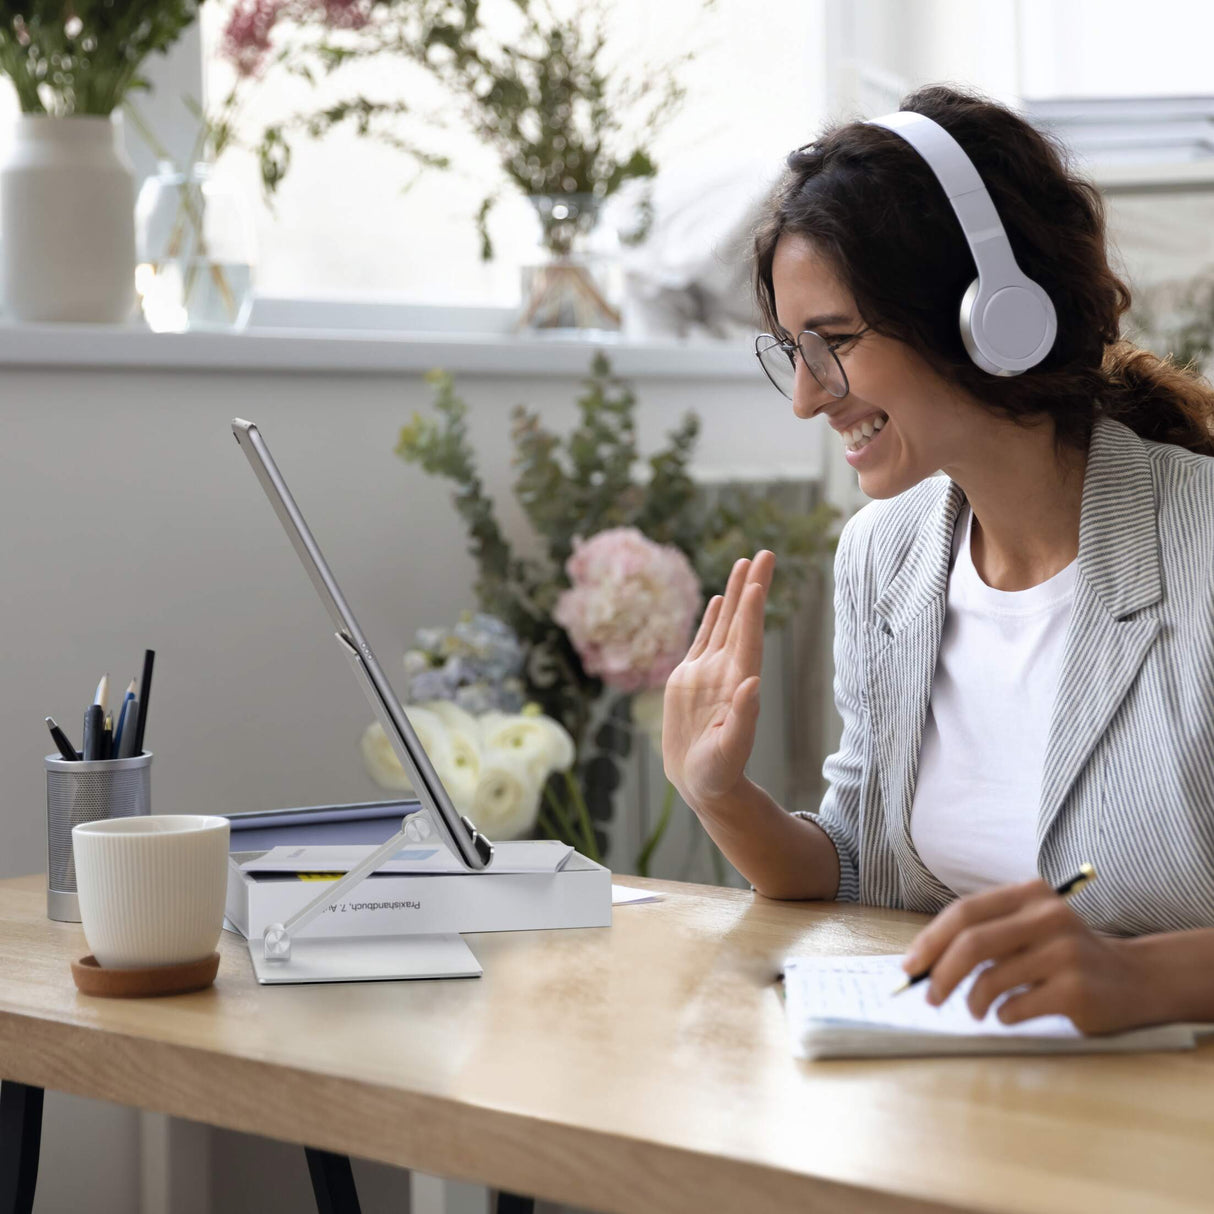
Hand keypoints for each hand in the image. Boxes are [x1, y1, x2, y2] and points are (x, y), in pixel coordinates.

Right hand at [662, 551, 775, 817]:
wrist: (703, 784)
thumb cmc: (720, 773)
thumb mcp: (731, 749)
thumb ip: (743, 717)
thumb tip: (752, 683)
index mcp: (739, 685)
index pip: (749, 640)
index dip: (752, 612)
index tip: (758, 583)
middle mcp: (727, 672)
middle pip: (742, 621)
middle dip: (752, 586)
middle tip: (765, 553)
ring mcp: (709, 672)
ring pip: (725, 623)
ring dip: (736, 593)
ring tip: (744, 562)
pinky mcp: (690, 679)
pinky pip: (704, 639)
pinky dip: (714, 618)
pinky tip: (722, 598)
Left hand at [902, 879, 1158, 1034]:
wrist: (1134, 979)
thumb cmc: (1064, 956)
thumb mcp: (1028, 928)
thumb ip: (985, 935)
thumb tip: (923, 963)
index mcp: (1028, 894)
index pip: (964, 912)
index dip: (930, 940)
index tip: (910, 966)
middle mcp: (1047, 916)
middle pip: (972, 943)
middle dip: (940, 973)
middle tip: (930, 997)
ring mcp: (1064, 952)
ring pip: (991, 979)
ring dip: (973, 1001)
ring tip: (977, 1010)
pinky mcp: (1076, 989)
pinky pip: (1016, 1007)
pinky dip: (1003, 1016)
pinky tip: (1010, 1015)